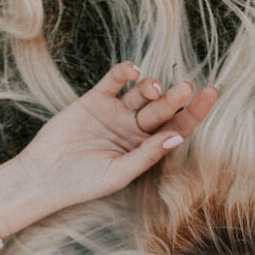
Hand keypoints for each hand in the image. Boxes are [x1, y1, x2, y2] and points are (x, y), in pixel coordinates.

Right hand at [16, 61, 216, 211]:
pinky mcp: (94, 99)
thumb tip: (178, 136)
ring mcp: (116, 112)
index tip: (210, 94)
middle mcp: (135, 128)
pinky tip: (132, 71)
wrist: (43, 176)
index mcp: (147, 148)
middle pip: (162, 109)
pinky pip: (114, 81)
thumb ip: (147, 154)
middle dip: (174, 98)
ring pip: (141, 93)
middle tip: (185, 88)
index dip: (195, 111)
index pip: (178, 126)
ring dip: (151, 86)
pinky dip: (124, 73)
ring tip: (152, 88)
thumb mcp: (119, 173)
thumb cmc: (83, 183)